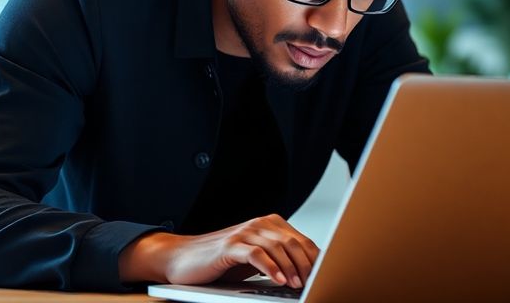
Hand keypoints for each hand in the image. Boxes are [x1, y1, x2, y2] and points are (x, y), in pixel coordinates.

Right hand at [118, 214, 320, 288]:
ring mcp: (244, 233)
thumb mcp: (255, 261)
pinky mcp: (230, 246)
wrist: (182, 258)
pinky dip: (270, 268)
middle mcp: (259, 224)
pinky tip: (279, 281)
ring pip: (278, 248)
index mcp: (270, 225)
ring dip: (292, 269)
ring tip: (299, 285)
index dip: (316, 259)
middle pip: (293, 243)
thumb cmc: (221, 262)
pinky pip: (256, 255)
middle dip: (308, 265)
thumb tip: (309, 274)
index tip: (326, 275)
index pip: (302, 241)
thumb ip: (279, 261)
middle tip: (315, 283)